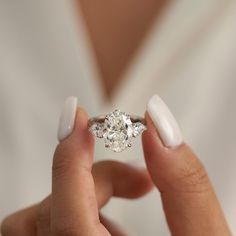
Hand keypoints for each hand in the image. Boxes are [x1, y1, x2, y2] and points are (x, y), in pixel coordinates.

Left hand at [1, 96, 231, 235]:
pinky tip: (110, 233)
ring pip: (36, 221)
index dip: (69, 160)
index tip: (75, 116)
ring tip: (123, 217)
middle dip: (95, 179)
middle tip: (141, 180)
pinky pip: (43, 231)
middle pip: (49, 214)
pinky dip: (72, 217)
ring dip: (80, 201)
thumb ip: (186, 186)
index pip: (68, 222)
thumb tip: (158, 128)